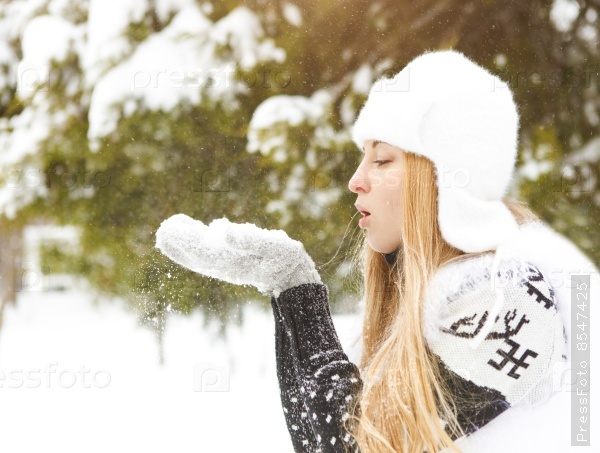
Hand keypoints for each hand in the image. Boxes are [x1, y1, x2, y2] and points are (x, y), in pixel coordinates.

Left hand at [155, 214, 321, 296]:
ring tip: (171, 230)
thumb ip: (248, 239)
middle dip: (178, 242)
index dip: (182, 239)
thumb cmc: (285, 259)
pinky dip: (196, 249)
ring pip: (199, 255)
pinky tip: (194, 238)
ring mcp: (226, 265)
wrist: (293, 277)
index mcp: (228, 259)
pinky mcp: (232, 263)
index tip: (165, 230)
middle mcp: (223, 263)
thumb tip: (223, 232)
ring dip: (184, 244)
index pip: (198, 248)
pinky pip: (208, 256)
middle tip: (163, 231)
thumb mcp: (272, 246)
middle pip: (194, 253)